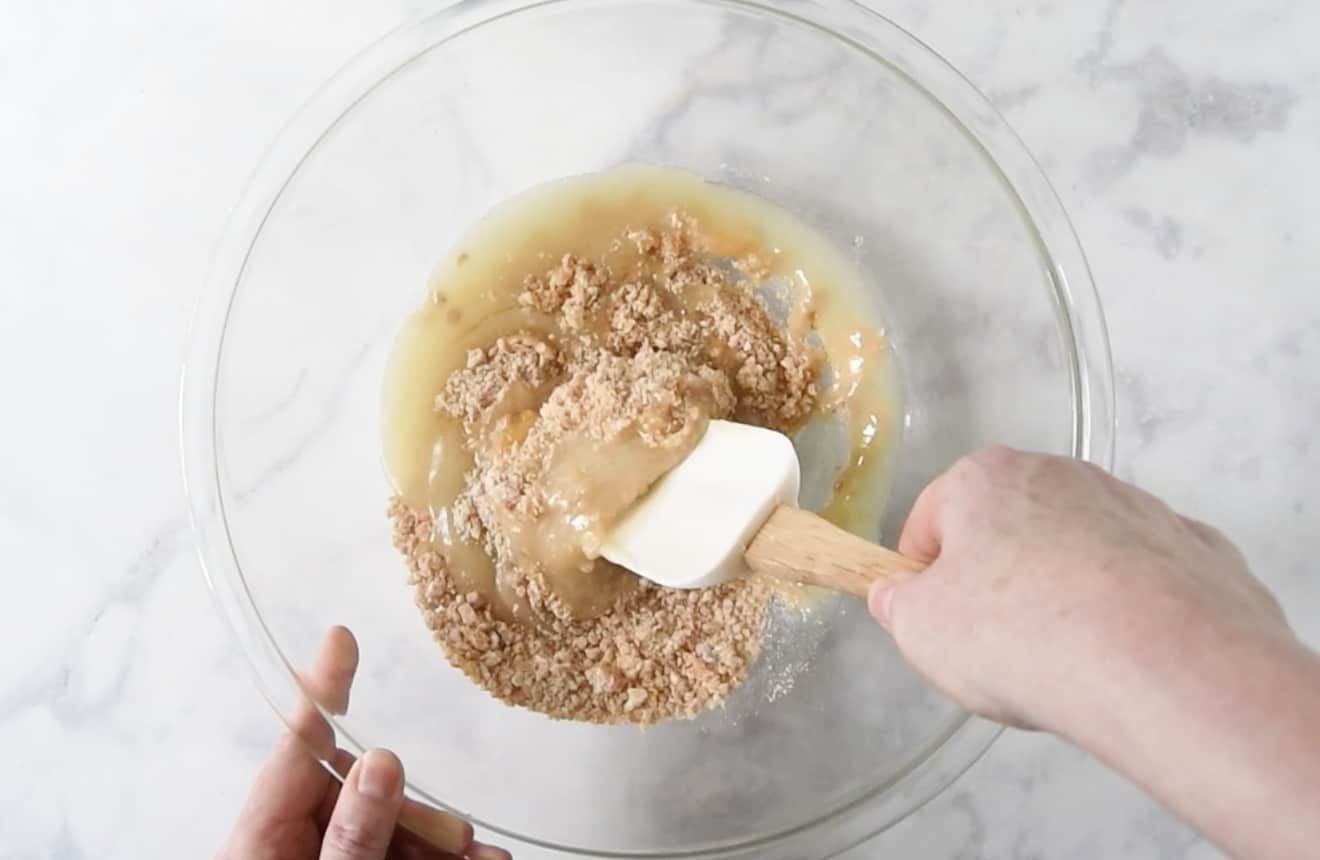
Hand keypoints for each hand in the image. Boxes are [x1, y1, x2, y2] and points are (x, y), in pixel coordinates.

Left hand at [217, 627, 510, 859]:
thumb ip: (348, 836)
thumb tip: (377, 762)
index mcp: (259, 842)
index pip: (295, 750)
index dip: (320, 690)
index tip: (339, 641)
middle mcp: (294, 850)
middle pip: (360, 797)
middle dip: (410, 810)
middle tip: (454, 838)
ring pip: (396, 837)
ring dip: (443, 845)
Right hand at [868, 446, 1292, 732]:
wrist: (1163, 663)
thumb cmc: (1017, 634)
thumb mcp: (920, 630)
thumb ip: (897, 605)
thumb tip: (898, 594)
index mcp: (984, 477)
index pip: (930, 519)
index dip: (922, 575)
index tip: (935, 622)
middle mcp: (1060, 472)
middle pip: (1008, 526)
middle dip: (998, 578)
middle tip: (998, 645)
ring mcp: (1135, 503)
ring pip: (1078, 548)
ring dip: (1065, 590)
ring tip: (1069, 659)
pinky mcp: (1195, 545)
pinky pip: (1143, 575)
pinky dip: (1131, 605)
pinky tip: (1130, 652)